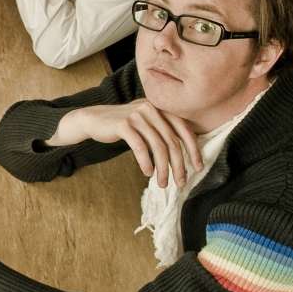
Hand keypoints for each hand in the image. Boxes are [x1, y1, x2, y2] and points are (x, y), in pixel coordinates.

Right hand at [49, 102, 203, 188]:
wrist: (94, 119)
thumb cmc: (124, 126)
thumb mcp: (147, 123)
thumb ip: (164, 130)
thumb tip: (185, 154)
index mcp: (162, 108)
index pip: (185, 130)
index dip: (193, 151)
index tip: (198, 168)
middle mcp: (152, 109)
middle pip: (172, 142)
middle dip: (179, 165)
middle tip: (181, 182)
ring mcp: (138, 116)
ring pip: (158, 147)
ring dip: (163, 169)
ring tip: (162, 183)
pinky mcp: (123, 124)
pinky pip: (140, 148)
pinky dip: (146, 163)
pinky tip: (147, 173)